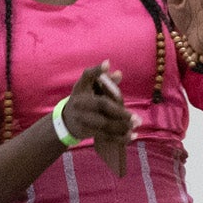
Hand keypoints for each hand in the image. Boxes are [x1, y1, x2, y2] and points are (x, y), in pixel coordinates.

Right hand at [61, 61, 134, 175]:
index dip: (97, 70)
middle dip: (119, 111)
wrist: (67, 121)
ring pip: (104, 122)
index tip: (107, 64)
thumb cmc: (84, 100)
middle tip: (134, 117)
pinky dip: (119, 137)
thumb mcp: (90, 88)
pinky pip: (104, 135)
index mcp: (81, 87)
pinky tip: (131, 136)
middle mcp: (79, 101)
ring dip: (121, 125)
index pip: (87, 75)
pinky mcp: (84, 130)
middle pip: (101, 104)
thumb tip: (119, 74)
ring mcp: (81, 117)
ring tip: (135, 125)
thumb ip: (106, 81)